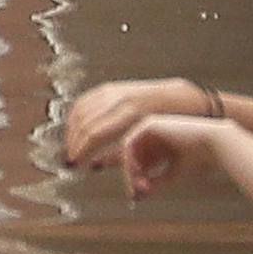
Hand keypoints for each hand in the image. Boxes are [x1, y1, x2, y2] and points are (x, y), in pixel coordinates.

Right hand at [64, 78, 206, 170]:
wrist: (184, 99)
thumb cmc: (172, 130)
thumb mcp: (154, 145)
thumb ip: (124, 154)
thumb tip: (96, 166)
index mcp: (131, 115)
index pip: (95, 133)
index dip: (80, 149)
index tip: (73, 163)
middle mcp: (119, 99)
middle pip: (84, 121)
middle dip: (72, 142)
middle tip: (68, 160)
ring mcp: (113, 90)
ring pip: (81, 108)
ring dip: (71, 130)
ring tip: (70, 147)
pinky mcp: (111, 87)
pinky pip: (86, 100)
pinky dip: (76, 116)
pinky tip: (75, 129)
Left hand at [120, 114, 232, 201]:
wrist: (214, 144)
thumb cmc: (199, 161)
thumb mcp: (172, 176)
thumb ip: (154, 183)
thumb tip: (135, 197)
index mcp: (162, 145)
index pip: (143, 163)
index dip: (137, 180)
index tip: (136, 199)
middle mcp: (154, 135)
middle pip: (134, 157)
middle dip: (132, 176)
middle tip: (134, 196)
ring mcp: (149, 127)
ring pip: (129, 151)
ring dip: (130, 170)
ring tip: (137, 188)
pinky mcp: (147, 124)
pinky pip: (130, 143)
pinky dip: (129, 159)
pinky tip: (136, 173)